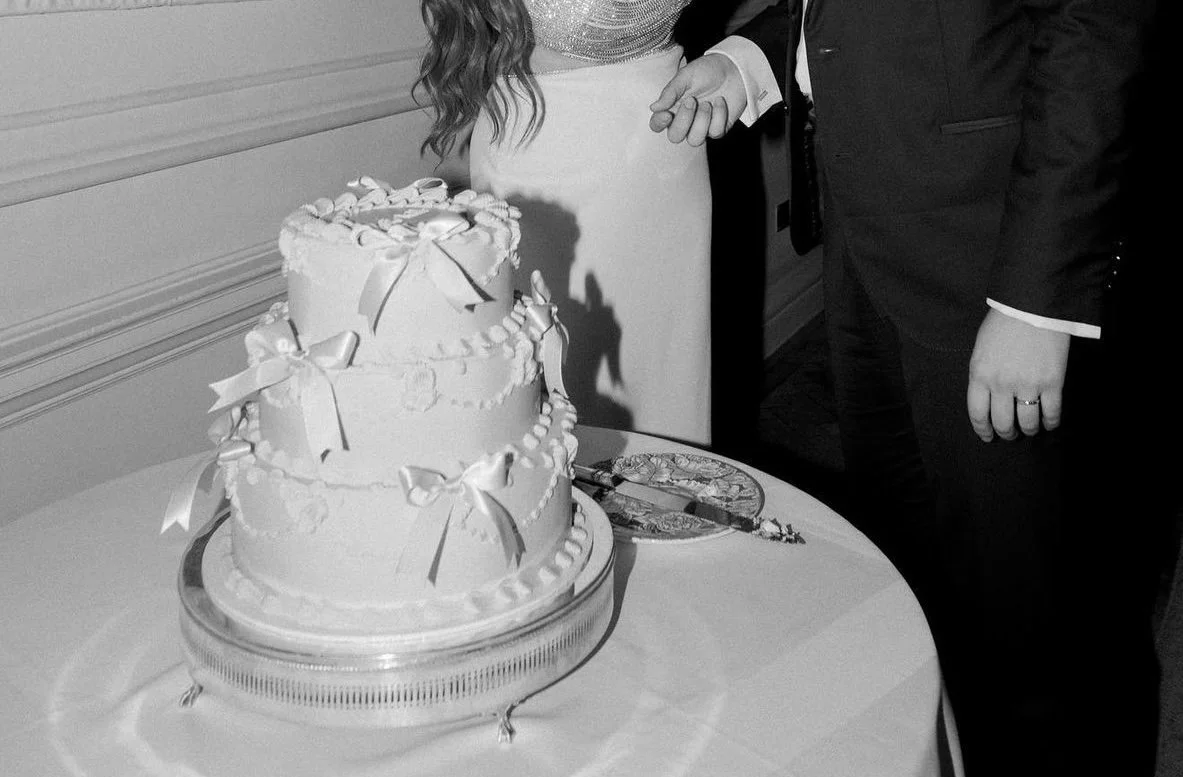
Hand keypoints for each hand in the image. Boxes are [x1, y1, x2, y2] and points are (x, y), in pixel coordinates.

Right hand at [649, 53, 746, 145]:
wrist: (734, 69)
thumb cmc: (706, 71)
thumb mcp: (686, 76)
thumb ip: (670, 92)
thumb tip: (653, 108)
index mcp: (672, 107)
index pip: (657, 124)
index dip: (659, 123)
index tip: (668, 113)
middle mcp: (684, 120)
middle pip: (675, 137)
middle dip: (684, 120)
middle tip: (692, 100)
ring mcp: (701, 127)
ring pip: (695, 140)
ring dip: (702, 120)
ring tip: (708, 103)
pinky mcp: (718, 129)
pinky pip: (715, 132)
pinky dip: (719, 115)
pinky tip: (720, 101)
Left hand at [966, 308, 1070, 441]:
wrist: (1032, 306)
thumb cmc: (1003, 323)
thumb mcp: (980, 350)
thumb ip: (982, 374)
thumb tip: (988, 397)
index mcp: (979, 375)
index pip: (978, 414)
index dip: (983, 429)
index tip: (987, 436)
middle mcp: (1001, 385)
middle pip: (1003, 422)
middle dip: (1007, 433)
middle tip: (1011, 434)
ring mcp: (1028, 385)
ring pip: (1028, 422)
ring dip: (1029, 430)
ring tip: (1030, 429)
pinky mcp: (1052, 382)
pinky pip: (1051, 412)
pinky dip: (1051, 422)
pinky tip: (1049, 423)